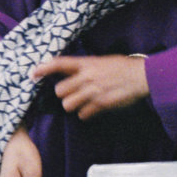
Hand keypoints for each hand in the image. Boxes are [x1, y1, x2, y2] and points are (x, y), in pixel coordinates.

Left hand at [30, 53, 148, 119]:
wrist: (142, 76)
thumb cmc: (123, 67)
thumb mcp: (102, 61)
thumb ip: (86, 67)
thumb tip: (72, 73)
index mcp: (87, 63)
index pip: (60, 64)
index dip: (44, 68)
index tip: (33, 73)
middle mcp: (87, 77)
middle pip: (60, 91)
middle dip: (64, 95)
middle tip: (73, 94)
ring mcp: (93, 91)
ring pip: (68, 105)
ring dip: (73, 106)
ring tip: (83, 102)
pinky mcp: (101, 104)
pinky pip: (83, 114)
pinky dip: (85, 114)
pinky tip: (93, 109)